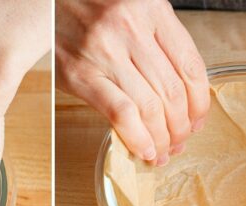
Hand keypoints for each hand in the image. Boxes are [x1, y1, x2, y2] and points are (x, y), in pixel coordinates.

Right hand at [55, 0, 208, 165]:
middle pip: (172, 92)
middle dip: (181, 127)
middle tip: (179, 142)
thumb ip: (155, 42)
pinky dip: (136, 137)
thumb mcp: (132, 11)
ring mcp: (105, 52)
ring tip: (162, 151)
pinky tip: (143, 149)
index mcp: (152, 10)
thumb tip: (177, 96)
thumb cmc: (89, 8)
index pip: (191, 67)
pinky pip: (120, 112)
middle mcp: (131, 29)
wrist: (46, 3)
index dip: (199, 104)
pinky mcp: (80, 73)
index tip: (197, 121)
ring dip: (161, 138)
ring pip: (150, 107)